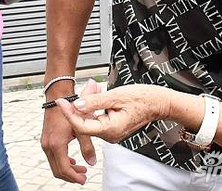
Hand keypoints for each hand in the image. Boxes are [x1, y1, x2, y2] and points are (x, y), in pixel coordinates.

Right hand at [41, 79, 99, 183]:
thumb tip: (92, 162)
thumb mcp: (81, 128)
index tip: (83, 180)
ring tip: (81, 169)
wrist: (59, 96)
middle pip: (57, 170)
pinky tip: (72, 160)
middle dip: (71, 176)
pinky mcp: (46, 140)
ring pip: (54, 164)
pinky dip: (62, 161)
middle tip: (83, 177)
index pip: (64, 168)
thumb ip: (87, 146)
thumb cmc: (71, 109)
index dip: (74, 176)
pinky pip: (53, 157)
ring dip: (67, 169)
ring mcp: (46, 143)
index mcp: (57, 144)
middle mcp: (48, 145)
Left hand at [56, 84, 170, 143]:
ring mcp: (112, 133)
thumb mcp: (117, 96)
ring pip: (92, 119)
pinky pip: (99, 119)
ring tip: (93, 86)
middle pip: (86, 122)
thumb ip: (95, 102)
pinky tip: (98, 94)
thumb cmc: (144, 98)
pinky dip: (96, 107)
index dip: (69, 113)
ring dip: (89, 104)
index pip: (81, 126)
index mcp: (110, 130)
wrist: (160, 103)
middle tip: (86, 85)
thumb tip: (77, 105)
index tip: (61, 101)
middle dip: (81, 104)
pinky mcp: (114, 128)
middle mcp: (110, 135)